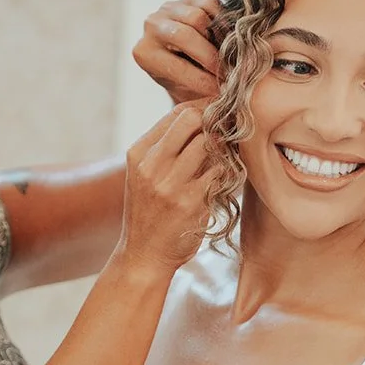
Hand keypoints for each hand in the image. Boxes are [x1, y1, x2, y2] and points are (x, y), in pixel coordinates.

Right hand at [118, 103, 211, 275]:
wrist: (144, 255)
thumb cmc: (149, 212)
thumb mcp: (144, 174)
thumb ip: (166, 147)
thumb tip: (203, 116)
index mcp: (139, 153)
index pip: (178, 113)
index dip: (204, 109)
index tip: (218, 116)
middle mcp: (152, 165)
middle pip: (193, 120)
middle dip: (214, 123)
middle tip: (225, 134)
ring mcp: (171, 184)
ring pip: (209, 143)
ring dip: (222, 148)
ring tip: (223, 159)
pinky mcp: (191, 203)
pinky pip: (220, 173)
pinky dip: (226, 173)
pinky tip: (222, 181)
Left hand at [133, 0, 221, 104]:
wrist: (187, 58)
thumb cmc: (186, 81)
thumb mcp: (186, 91)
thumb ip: (199, 88)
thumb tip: (223, 89)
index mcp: (144, 52)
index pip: (176, 66)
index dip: (202, 80)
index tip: (219, 91)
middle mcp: (151, 25)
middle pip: (185, 35)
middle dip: (210, 58)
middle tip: (228, 73)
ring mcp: (169, 7)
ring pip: (198, 18)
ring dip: (218, 39)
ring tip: (227, 56)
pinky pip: (210, 4)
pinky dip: (223, 22)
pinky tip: (227, 39)